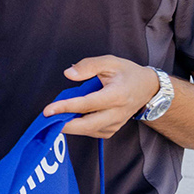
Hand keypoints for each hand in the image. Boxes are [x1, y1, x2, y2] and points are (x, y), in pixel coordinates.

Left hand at [42, 55, 160, 138]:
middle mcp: (117, 113)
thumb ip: (88, 66)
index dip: (66, 108)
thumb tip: (68, 74)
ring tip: (54, 117)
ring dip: (69, 126)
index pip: (87, 105)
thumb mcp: (110, 62)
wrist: (148, 88)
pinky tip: (70, 118)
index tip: (48, 110)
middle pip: (87, 125)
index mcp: (116, 95)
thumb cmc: (127, 73)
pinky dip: (79, 127)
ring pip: (88, 131)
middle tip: (46, 120)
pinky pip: (92, 132)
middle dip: (64, 125)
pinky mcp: (112, 129)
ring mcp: (115, 124)